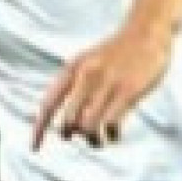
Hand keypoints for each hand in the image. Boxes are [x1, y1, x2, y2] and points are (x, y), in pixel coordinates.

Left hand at [31, 23, 172, 150]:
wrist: (147, 31)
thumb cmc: (116, 52)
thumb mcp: (86, 61)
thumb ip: (71, 84)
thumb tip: (56, 116)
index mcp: (72, 68)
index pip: (48, 104)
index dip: (39, 129)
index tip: (34, 149)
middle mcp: (86, 76)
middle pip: (68, 121)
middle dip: (71, 134)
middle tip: (82, 136)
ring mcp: (107, 83)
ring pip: (88, 127)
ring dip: (92, 140)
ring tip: (98, 140)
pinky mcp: (128, 91)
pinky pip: (111, 125)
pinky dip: (111, 136)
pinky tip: (114, 134)